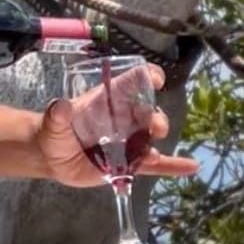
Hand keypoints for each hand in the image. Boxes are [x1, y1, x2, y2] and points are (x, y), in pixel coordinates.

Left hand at [36, 64, 198, 188]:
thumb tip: (60, 106)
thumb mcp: (53, 123)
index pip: (134, 81)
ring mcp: (129, 140)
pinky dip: (173, 165)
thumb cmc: (54, 132)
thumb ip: (57, 116)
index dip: (148, 76)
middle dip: (155, 117)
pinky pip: (155, 164)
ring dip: (158, 140)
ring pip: (151, 137)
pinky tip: (191, 167)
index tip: (157, 80)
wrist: (52, 158)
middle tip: (154, 128)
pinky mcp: (129, 164)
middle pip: (147, 111)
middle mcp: (124, 117)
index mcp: (110, 99)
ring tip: (154, 154)